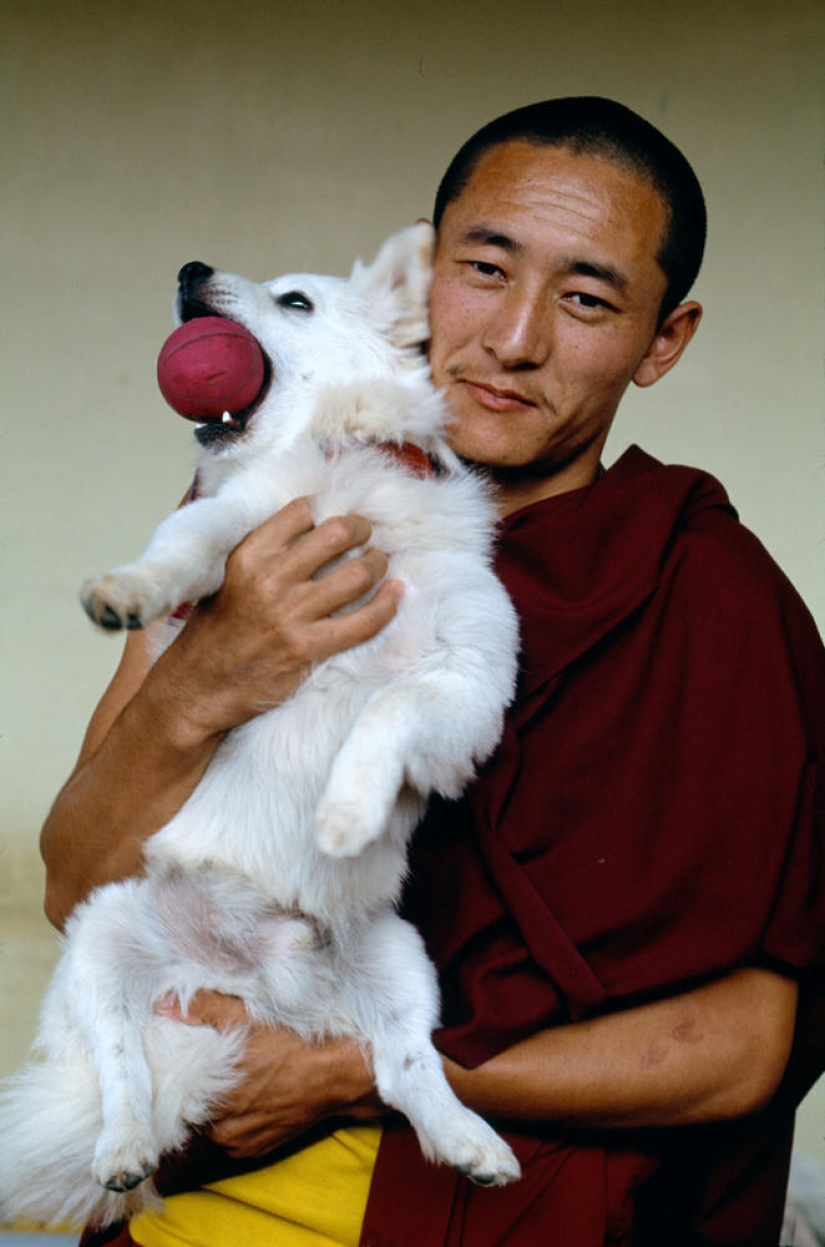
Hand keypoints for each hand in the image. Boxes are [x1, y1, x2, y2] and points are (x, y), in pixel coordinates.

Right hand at [151, 498, 402, 741]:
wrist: (197, 687)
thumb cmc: (215, 633)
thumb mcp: (228, 578)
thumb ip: (264, 552)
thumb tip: (311, 527)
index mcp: (248, 555)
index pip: (302, 511)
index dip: (327, 508)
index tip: (337, 516)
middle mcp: (271, 579)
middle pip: (337, 534)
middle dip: (360, 529)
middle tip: (366, 535)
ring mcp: (291, 615)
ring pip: (357, 574)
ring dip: (377, 564)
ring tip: (378, 564)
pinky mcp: (308, 648)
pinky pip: (364, 621)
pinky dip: (387, 605)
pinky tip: (395, 594)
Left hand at [157, 991, 382, 1157]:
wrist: (336, 1075)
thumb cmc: (293, 1044)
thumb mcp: (248, 1018)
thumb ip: (203, 1009)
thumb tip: (162, 1005)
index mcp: (214, 1097)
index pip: (178, 1092)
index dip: (180, 1076)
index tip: (186, 1061)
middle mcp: (222, 1130)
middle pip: (196, 1108)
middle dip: (202, 1090)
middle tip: (216, 1067)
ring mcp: (239, 1145)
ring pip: (213, 1124)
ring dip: (219, 1107)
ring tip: (237, 1081)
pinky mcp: (255, 1153)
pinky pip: (233, 1137)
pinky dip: (237, 1120)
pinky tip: (252, 1098)